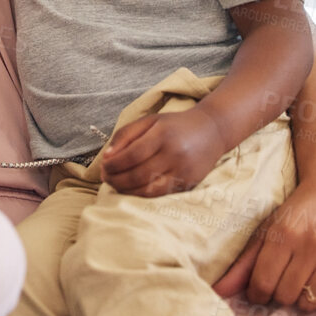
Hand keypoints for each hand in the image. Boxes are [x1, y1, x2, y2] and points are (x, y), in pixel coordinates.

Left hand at [98, 108, 228, 196]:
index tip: (103, 166)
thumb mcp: (149, 121)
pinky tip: (132, 189)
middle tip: (106, 177)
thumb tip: (107, 157)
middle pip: (138, 175)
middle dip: (116, 179)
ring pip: (148, 189)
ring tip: (115, 184)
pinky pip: (160, 194)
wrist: (212, 130)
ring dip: (126, 190)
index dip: (113, 164)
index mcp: (163, 134)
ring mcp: (183, 171)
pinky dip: (142, 194)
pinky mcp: (189, 183)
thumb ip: (125, 135)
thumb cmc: (175, 125)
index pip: (132, 155)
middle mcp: (175, 154)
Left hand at [213, 174, 315, 310]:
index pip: (263, 283)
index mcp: (284, 234)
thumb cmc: (299, 210)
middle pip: (286, 296)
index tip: (259, 289)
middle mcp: (311, 245)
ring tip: (303, 277)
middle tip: (283, 278)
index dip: (257, 293)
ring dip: (303, 296)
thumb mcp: (268, 228)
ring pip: (310, 303)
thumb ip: (244, 262)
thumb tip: (219, 292)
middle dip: (280, 292)